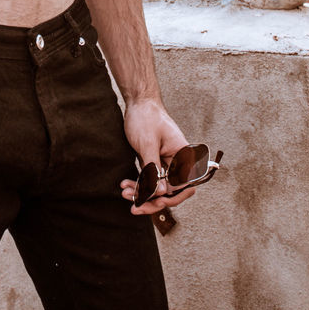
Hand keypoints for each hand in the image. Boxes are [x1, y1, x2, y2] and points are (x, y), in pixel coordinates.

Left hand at [119, 97, 196, 215]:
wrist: (138, 102)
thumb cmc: (146, 117)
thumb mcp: (147, 144)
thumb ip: (154, 169)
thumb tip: (161, 194)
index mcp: (183, 156)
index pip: (184, 186)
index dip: (170, 197)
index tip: (153, 201)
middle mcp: (178, 162)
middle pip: (170, 191)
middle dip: (152, 199)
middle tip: (134, 206)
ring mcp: (166, 163)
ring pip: (158, 187)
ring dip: (142, 193)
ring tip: (124, 193)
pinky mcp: (155, 162)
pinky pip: (150, 179)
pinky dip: (139, 184)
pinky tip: (125, 186)